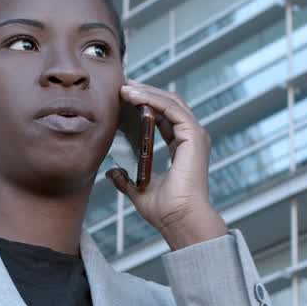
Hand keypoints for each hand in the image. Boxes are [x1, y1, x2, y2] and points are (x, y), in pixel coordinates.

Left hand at [106, 79, 226, 249]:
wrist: (180, 220)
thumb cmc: (166, 212)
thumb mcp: (139, 190)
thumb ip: (126, 180)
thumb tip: (111, 172)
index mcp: (182, 148)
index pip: (163, 117)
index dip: (144, 104)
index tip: (123, 97)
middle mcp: (191, 139)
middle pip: (168, 104)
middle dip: (145, 92)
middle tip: (122, 85)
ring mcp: (195, 136)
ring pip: (170, 102)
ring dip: (146, 92)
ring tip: (124, 87)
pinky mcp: (193, 136)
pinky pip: (171, 109)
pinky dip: (152, 99)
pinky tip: (133, 96)